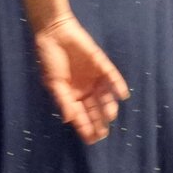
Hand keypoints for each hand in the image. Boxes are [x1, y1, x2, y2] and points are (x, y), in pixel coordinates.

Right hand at [33, 15, 128, 143]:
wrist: (54, 33)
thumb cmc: (49, 59)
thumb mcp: (53, 82)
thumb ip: (63, 100)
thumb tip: (69, 120)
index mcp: (72, 95)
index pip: (81, 115)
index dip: (85, 127)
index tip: (91, 139)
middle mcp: (85, 89)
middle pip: (94, 109)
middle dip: (98, 121)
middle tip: (103, 132)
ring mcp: (94, 78)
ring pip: (105, 96)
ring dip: (108, 106)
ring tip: (110, 115)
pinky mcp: (101, 64)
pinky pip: (112, 77)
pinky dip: (118, 85)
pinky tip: (122, 95)